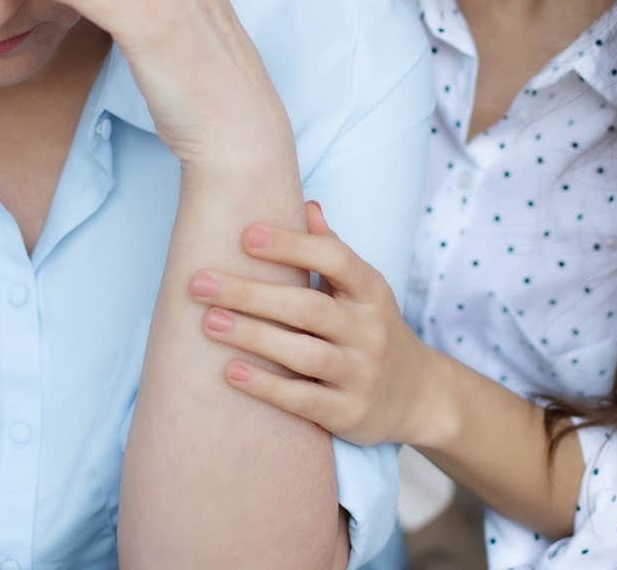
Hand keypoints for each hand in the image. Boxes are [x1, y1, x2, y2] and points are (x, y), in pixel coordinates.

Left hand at [188, 201, 443, 446]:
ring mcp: (362, 374)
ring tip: (208, 322)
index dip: (291, 245)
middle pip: (308, 307)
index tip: (244, 234)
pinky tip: (230, 371)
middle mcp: (371, 331)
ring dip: (252, 336)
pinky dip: (266, 386)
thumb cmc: (371, 329)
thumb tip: (306, 204)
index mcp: (372, 291)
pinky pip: (303, 399)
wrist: (418, 396)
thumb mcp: (363, 288)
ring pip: (304, 353)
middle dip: (250, 294)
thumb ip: (331, 250)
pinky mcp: (348, 413)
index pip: (335, 259)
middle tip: (198, 283)